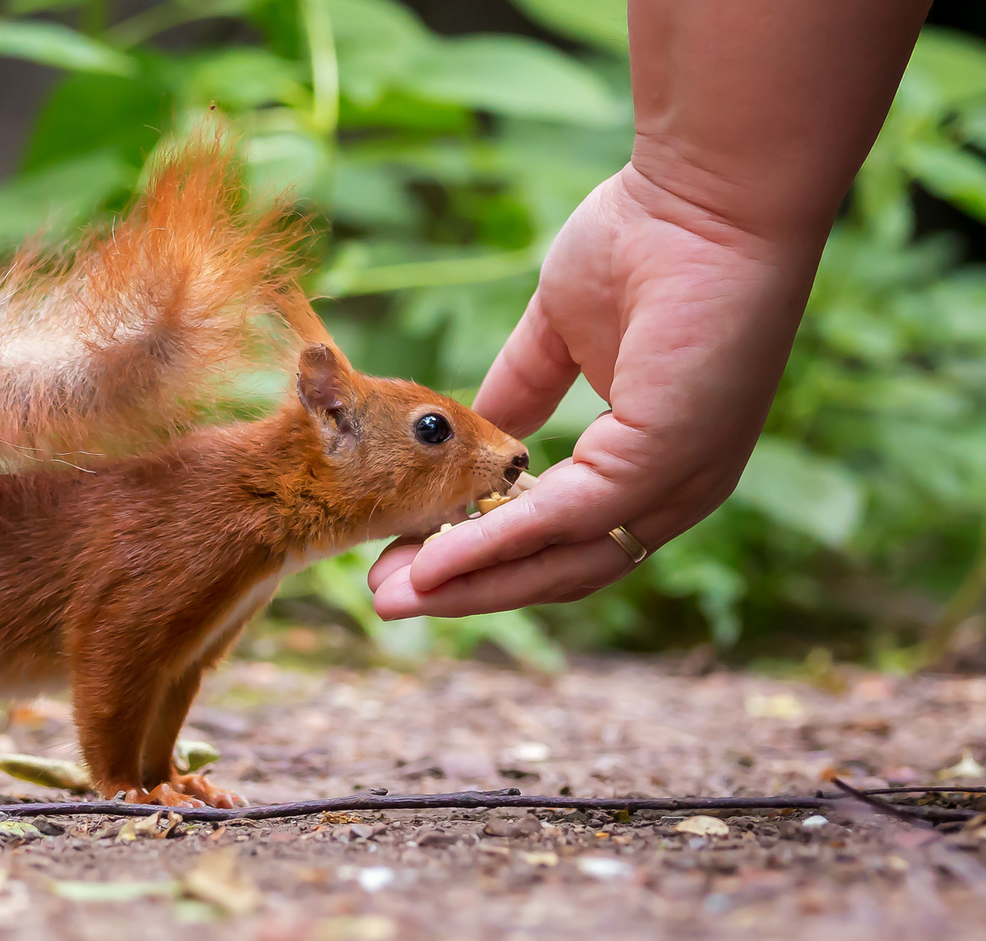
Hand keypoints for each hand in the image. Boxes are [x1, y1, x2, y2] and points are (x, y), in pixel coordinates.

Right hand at [369, 163, 825, 618]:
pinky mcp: (665, 459)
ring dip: (472, 583)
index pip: (568, 536)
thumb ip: (518, 393)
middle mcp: (675, 488)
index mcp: (656, 460)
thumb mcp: (560, 335)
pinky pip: (566, 519)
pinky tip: (435, 561)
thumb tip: (470, 435)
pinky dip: (496, 545)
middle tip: (388, 598)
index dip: (490, 557)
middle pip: (560, 569)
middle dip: (469, 590)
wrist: (707, 188)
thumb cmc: (651, 240)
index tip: (413, 561)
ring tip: (395, 594)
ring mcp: (678, 480)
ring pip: (562, 561)